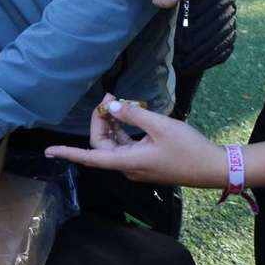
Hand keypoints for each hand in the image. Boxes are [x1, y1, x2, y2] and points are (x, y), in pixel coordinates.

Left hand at [45, 94, 227, 187]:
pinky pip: (126, 145)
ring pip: (114, 143)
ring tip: (118, 101)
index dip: (68, 153)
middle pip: (102, 143)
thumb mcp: (160, 126)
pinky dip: (124, 129)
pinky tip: (130, 114)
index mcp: (127, 161)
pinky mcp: (146, 161)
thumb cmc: (188, 148)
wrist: (214, 167)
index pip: (90, 157)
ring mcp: (137, 165)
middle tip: (110, 97)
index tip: (49, 151)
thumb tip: (111, 108)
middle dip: (101, 119)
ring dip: (113, 123)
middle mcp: (128, 166)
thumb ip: (133, 115)